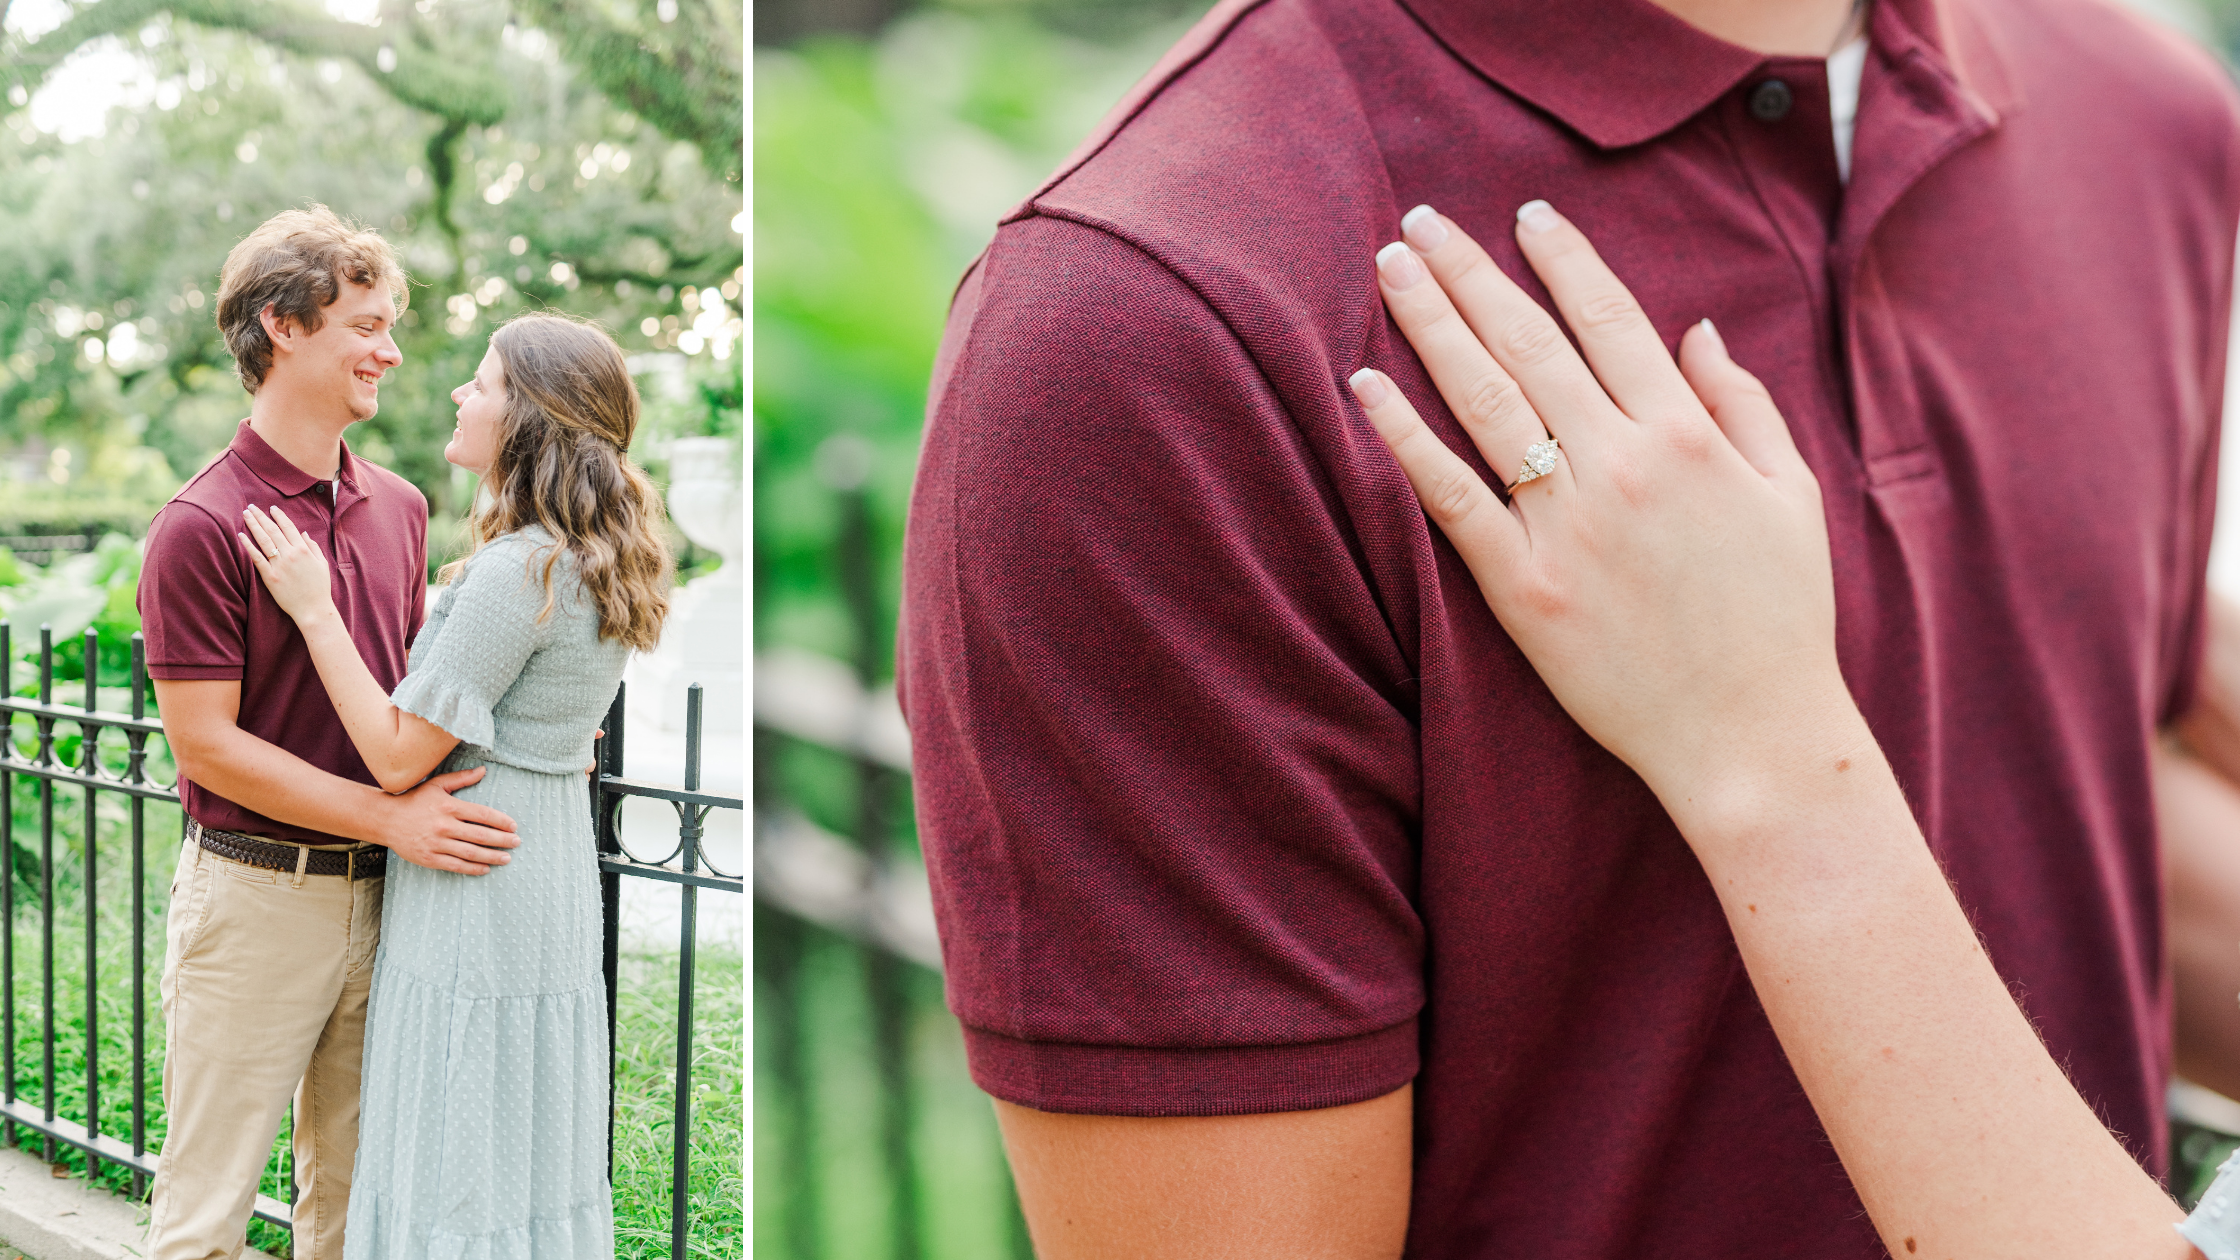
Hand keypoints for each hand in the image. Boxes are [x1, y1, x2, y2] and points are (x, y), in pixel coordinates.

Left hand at [238, 505, 335, 625]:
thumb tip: (303, 533)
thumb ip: (313, 546)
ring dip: (253, 525)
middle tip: (251, 506)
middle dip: (261, 516)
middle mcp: (290, 554)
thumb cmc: (319, 588)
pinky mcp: (270, 576)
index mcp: (304, 550)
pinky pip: (256, 558)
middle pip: (273, 530)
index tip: (271, 508)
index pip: (289, 527)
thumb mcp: (322, 564)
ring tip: (245, 514)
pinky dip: (248, 546)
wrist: (313, 609)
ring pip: (263, 540)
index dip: (279, 516)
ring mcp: (279, 565)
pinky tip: (241, 536)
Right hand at [371, 766, 520, 874]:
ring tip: (507, 858)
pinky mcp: (429, 858)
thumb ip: (461, 778)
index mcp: (449, 806)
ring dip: (492, 857)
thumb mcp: (436, 784)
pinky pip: (455, 866)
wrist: (385, 819)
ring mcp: (436, 843)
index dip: (501, 821)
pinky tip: (485, 868)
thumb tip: (483, 770)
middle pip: (480, 835)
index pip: (482, 815)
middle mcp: (444, 825)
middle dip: (502, 840)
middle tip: (517, 843)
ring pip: (471, 853)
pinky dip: (473, 868)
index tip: (514, 826)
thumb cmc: (413, 799)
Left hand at [1354, 202, 1863, 812]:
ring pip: (1484, 401)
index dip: (1562, 259)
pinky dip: (1405, 440)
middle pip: (1529, 344)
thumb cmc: (1779, 620)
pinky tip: (1365, 388)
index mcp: (1686, 436)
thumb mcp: (1790, 497)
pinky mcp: (1522, 589)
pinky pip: (1450, 500)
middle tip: (1419, 221)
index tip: (1524, 215)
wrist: (1752, 738)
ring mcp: (1566, 526)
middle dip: (1470, 273)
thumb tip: (1697, 332)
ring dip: (1432, 326)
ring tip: (1390, 270)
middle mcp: (1621, 466)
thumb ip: (1742, 406)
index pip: (1609, 319)